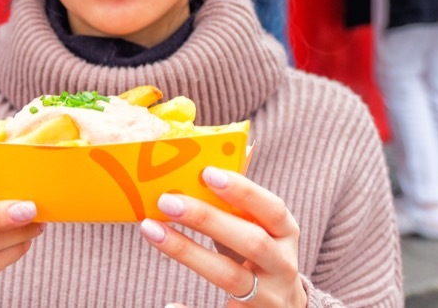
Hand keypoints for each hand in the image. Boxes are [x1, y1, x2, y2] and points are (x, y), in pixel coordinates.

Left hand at [139, 167, 305, 306]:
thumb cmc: (261, 256)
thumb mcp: (261, 226)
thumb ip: (245, 197)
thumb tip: (243, 145)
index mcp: (286, 234)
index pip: (271, 209)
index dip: (243, 190)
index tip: (207, 172)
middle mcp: (282, 265)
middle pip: (250, 241)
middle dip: (207, 219)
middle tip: (166, 200)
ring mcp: (267, 296)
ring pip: (230, 277)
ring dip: (188, 252)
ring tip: (150, 230)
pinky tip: (168, 304)